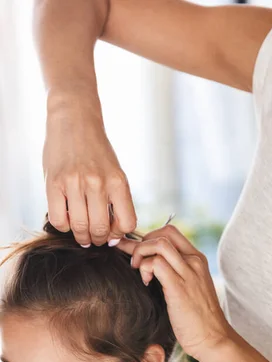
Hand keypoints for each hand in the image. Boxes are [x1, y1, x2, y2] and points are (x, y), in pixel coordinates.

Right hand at [44, 101, 136, 246]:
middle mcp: (98, 183)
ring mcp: (75, 183)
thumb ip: (117, 202)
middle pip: (100, 229)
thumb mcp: (116, 174)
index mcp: (118, 182)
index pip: (127, 223)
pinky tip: (67, 219)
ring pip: (79, 227)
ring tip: (81, 234)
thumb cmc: (97, 153)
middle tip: (94, 238)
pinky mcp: (53, 183)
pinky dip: (63, 226)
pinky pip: (59, 220)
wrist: (75, 121)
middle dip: (98, 240)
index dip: (119, 234)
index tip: (112, 233)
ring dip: (81, 236)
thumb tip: (114, 236)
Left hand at [117, 225, 232, 361]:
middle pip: (164, 232)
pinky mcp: (179, 286)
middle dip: (142, 242)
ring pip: (158, 243)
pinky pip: (156, 263)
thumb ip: (175, 275)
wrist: (213, 338)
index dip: (149, 237)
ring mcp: (188, 272)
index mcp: (197, 260)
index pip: (171, 233)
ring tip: (138, 270)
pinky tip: (146, 282)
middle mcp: (194, 261)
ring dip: (140, 253)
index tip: (135, 251)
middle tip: (134, 261)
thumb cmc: (198, 319)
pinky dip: (144, 268)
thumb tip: (150, 267)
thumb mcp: (190, 289)